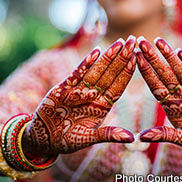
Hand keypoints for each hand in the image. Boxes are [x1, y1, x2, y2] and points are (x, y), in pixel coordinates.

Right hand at [23, 36, 136, 155]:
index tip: (138, 59)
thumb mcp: (88, 138)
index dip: (127, 72)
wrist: (43, 138)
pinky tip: (96, 52)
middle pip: (110, 74)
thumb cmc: (68, 140)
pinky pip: (76, 74)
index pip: (118, 86)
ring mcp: (78, 90)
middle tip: (132, 41)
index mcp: (102, 106)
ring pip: (96, 71)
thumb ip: (109, 134)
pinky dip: (85, 63)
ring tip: (119, 43)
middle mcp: (92, 95)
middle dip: (121, 58)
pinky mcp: (63, 88)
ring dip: (107, 57)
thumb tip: (131, 139)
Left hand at [136, 37, 181, 155]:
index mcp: (171, 104)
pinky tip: (180, 53)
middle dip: (153, 58)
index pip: (155, 85)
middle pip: (164, 73)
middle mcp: (180, 94)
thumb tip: (140, 137)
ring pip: (179, 70)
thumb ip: (163, 135)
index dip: (145, 72)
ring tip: (158, 41)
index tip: (134, 58)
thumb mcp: (181, 138)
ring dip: (169, 56)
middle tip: (140, 41)